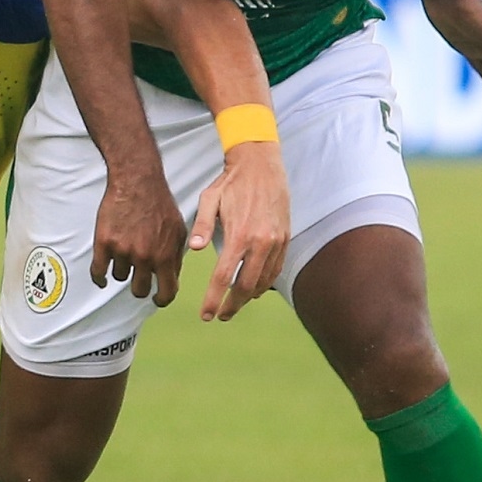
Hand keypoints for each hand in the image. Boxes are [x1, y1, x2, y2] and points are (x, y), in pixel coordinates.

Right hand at [89, 173, 185, 305]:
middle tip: (138, 278)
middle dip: (140, 286)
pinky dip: (99, 278)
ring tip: (124, 254)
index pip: (167, 292)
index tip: (157, 299)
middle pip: (139, 289)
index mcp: (165, 256)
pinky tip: (102, 277)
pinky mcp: (104, 243)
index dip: (162, 299)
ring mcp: (122, 251)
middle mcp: (144, 257)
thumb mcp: (178, 230)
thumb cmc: (160, 203)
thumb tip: (172, 275)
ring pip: (120, 276)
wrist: (137, 181)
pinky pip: (98, 272)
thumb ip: (176, 255)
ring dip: (122, 270)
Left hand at [188, 141, 288, 321]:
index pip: (224, 277)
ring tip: (234, 305)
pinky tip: (253, 289)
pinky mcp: (285, 238)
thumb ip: (202, 225)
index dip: (214, 299)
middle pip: (246, 286)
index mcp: (239, 234)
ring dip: (249, 297)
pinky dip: (265, 283)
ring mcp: (276, 241)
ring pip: (264, 281)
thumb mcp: (209, 199)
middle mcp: (261, 241)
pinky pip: (276, 269)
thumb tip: (195, 249)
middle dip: (232, 305)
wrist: (262, 165)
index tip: (206, 315)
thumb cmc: (230, 182)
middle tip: (220, 316)